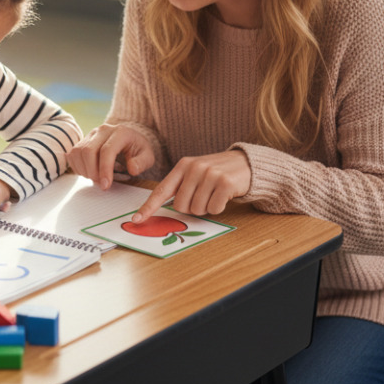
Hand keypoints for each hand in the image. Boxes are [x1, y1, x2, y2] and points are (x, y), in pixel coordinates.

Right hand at [66, 123, 155, 189]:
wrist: (129, 138)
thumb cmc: (137, 149)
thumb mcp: (148, 156)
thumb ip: (142, 162)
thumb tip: (132, 168)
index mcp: (120, 132)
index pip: (107, 150)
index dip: (104, 170)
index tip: (105, 186)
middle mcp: (103, 130)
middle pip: (88, 151)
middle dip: (92, 172)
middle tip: (101, 184)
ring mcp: (91, 134)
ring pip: (78, 152)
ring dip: (84, 170)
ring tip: (96, 178)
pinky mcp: (83, 140)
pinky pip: (72, 154)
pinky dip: (77, 167)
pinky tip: (89, 172)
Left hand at [132, 150, 250, 222]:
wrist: (246, 163)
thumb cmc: (217, 172)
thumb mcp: (195, 173)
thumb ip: (181, 186)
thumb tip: (161, 208)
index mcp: (183, 165)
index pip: (162, 190)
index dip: (149, 207)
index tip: (137, 219)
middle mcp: (194, 168)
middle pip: (180, 206)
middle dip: (191, 208)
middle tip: (203, 196)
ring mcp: (210, 174)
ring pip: (197, 210)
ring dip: (206, 208)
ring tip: (214, 193)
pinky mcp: (225, 183)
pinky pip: (214, 209)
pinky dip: (219, 207)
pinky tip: (224, 195)